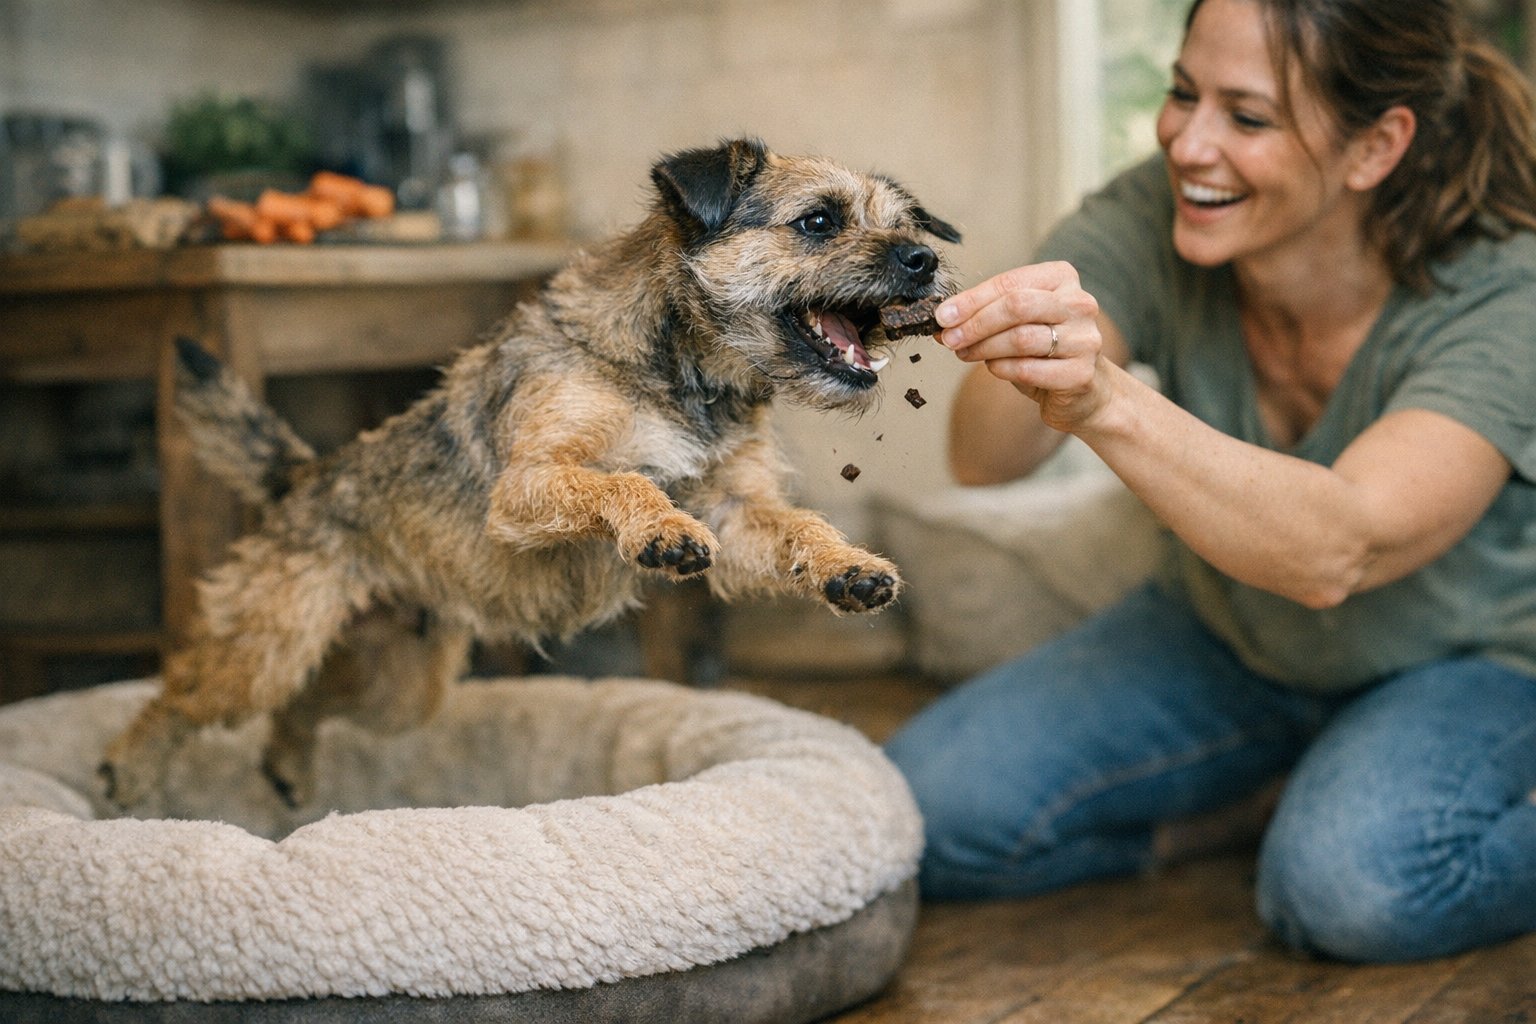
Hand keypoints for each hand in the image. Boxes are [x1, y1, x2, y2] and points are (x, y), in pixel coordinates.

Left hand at [936, 261, 1111, 432]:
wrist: (1085, 392)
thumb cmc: (1045, 351)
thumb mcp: (1017, 323)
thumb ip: (985, 315)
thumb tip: (944, 320)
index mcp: (1062, 279)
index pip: (1010, 283)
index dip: (971, 300)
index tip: (943, 316)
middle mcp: (1079, 304)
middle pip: (1016, 306)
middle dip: (975, 323)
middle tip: (949, 338)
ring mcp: (1084, 338)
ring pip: (1020, 338)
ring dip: (983, 348)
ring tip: (965, 353)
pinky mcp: (1080, 373)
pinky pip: (1026, 369)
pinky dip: (1001, 369)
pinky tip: (993, 368)